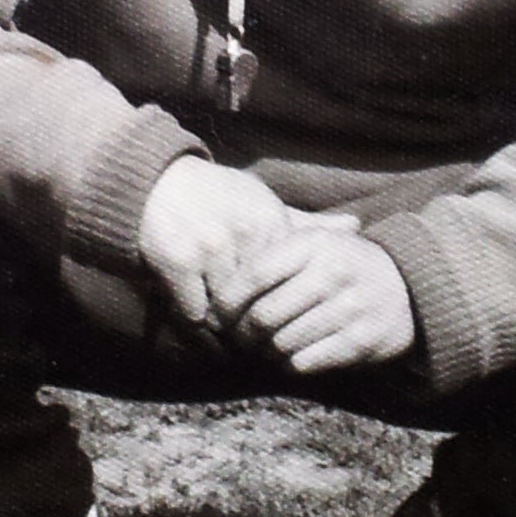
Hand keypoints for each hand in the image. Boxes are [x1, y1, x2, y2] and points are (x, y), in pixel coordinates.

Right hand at [137, 158, 351, 337]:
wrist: (159, 183)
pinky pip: (194, 311)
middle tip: (253, 333)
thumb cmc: (219, 196)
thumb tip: (356, 226)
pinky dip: (195, 315)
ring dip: (224, 321)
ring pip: (226, 310)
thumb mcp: (266, 203)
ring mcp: (208, 248)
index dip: (285, 302)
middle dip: (255, 318)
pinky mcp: (177, 262)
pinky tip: (196, 306)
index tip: (281, 314)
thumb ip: (307, 223)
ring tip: (225, 324)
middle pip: (259, 300)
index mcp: (268, 222)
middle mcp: (242, 234)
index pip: (288, 282)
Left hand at [225, 226, 416, 373]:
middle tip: (238, 338)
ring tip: (261, 347)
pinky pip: (305, 362)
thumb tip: (214, 287)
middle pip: (264, 316)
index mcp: (315, 244)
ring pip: (282, 344)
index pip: (255, 275)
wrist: (408, 287)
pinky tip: (287, 356)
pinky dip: (288, 364)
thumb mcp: (314, 242)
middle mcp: (333, 274)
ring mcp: (350, 309)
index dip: (229, 301)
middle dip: (243, 334)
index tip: (220, 314)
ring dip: (264, 352)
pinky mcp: (361, 342)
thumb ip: (270, 254)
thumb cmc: (343, 264)